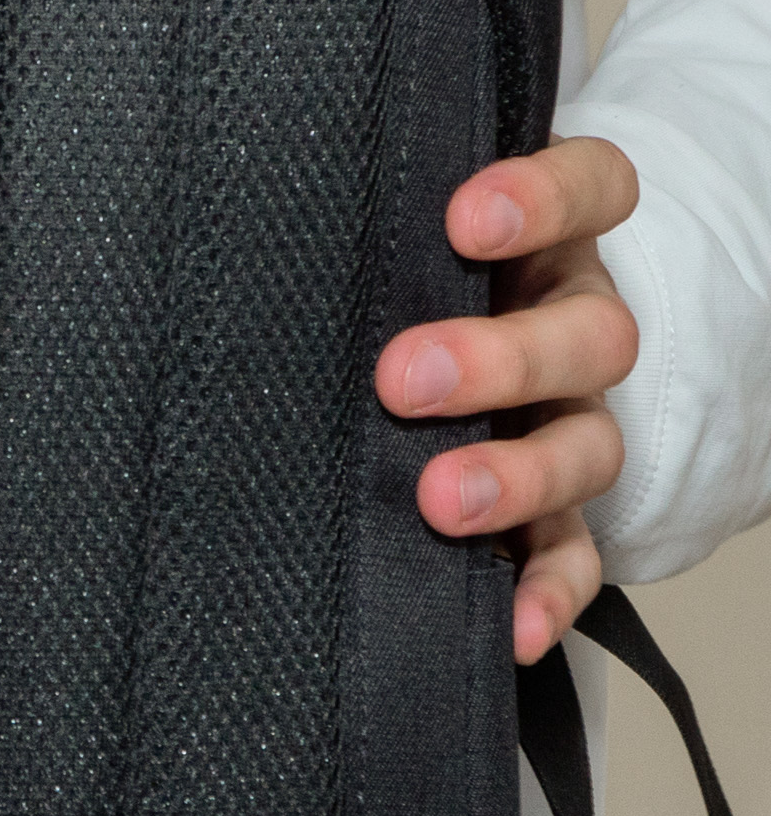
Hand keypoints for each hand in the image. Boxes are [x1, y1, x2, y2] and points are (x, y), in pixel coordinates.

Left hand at [374, 137, 639, 664]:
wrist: (394, 368)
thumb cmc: (380, 289)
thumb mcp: (377, 247)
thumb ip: (350, 238)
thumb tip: (222, 246)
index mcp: (543, 242)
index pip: (592, 188)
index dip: (548, 199)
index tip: (465, 220)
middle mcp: (568, 326)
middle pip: (591, 334)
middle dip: (500, 359)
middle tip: (403, 379)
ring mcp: (570, 421)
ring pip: (589, 444)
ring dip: (519, 476)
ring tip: (440, 500)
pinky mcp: (559, 511)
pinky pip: (575, 556)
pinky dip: (550, 593)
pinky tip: (512, 626)